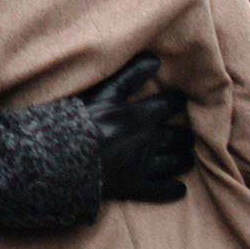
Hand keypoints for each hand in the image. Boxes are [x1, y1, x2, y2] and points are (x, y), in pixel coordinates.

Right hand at [77, 53, 193, 202]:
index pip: (171, 104)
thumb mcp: (103, 93)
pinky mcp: (136, 187)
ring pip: (176, 162)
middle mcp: (148, 141)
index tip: (179, 98)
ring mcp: (144, 166)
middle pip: (179, 136)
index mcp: (140, 116)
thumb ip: (130, 75)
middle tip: (186, 131)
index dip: (177, 100)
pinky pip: (163, 190)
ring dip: (183, 157)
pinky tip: (179, 187)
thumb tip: (155, 58)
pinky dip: (174, 188)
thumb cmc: (79, 121)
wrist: (63, 160)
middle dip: (185, 132)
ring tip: (184, 155)